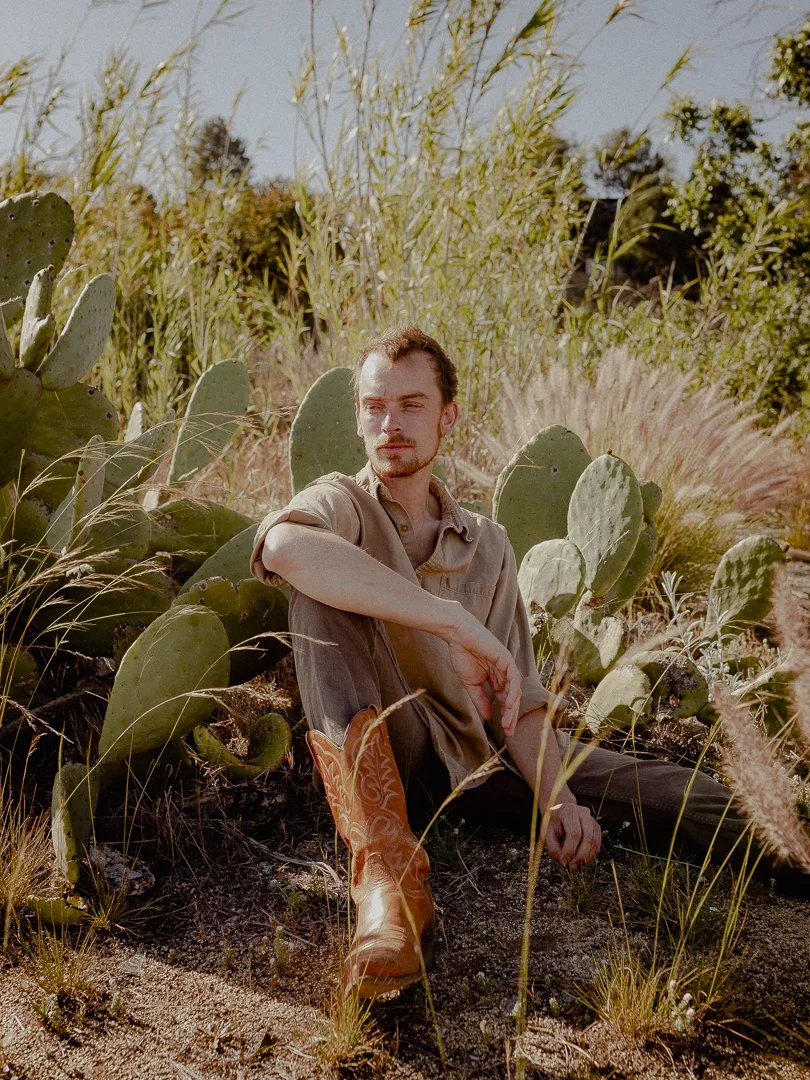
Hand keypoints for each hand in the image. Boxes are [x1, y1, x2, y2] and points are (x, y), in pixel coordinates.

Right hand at [444, 609, 522, 734]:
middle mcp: (505, 674)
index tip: (505, 731)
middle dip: (511, 715)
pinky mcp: (507, 659)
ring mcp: (507, 666)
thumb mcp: (471, 684)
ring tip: (507, 722)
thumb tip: (487, 717)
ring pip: (515, 691)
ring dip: (512, 707)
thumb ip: (480, 700)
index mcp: (497, 679)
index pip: (505, 700)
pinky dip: (512, 692)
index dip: (506, 715)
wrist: (457, 635)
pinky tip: (509, 704)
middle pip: (512, 698)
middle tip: (508, 731)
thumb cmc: (463, 655)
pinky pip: (514, 678)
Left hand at [541, 801, 600, 867]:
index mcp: (568, 812)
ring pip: (594, 841)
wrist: (559, 809)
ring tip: (577, 865)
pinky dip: (592, 854)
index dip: (570, 850)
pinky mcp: (596, 826)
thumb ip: (553, 847)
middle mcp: (583, 813)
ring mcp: (591, 819)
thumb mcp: (547, 833)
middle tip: (573, 867)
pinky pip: (597, 842)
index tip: (564, 862)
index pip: (574, 833)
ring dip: (587, 856)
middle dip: (581, 855)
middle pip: (587, 837)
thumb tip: (563, 861)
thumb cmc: (552, 822)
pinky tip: (583, 859)